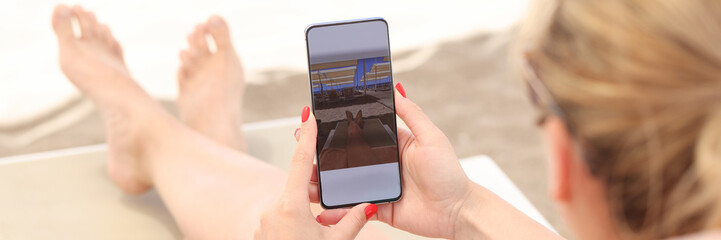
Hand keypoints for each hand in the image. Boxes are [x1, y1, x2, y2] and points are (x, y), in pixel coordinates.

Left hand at [255, 107, 376, 239]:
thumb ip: (353, 220)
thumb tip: (371, 205)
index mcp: (290, 206)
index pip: (299, 162)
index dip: (306, 137)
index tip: (308, 115)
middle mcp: (272, 209)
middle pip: (295, 184)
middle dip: (312, 184)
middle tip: (327, 186)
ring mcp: (264, 222)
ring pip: (288, 203)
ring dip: (304, 207)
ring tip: (318, 226)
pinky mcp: (262, 233)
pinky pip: (281, 217)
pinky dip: (294, 220)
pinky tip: (305, 235)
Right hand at [313, 84, 473, 238]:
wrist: (457, 211)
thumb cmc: (449, 173)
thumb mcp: (430, 137)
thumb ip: (411, 113)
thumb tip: (395, 87)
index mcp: (392, 144)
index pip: (358, 131)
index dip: (337, 127)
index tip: (315, 121)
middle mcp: (382, 164)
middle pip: (345, 157)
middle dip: (321, 154)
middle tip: (299, 148)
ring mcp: (377, 186)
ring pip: (343, 183)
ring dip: (322, 182)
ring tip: (302, 179)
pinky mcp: (377, 207)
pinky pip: (352, 208)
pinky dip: (336, 210)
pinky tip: (320, 208)